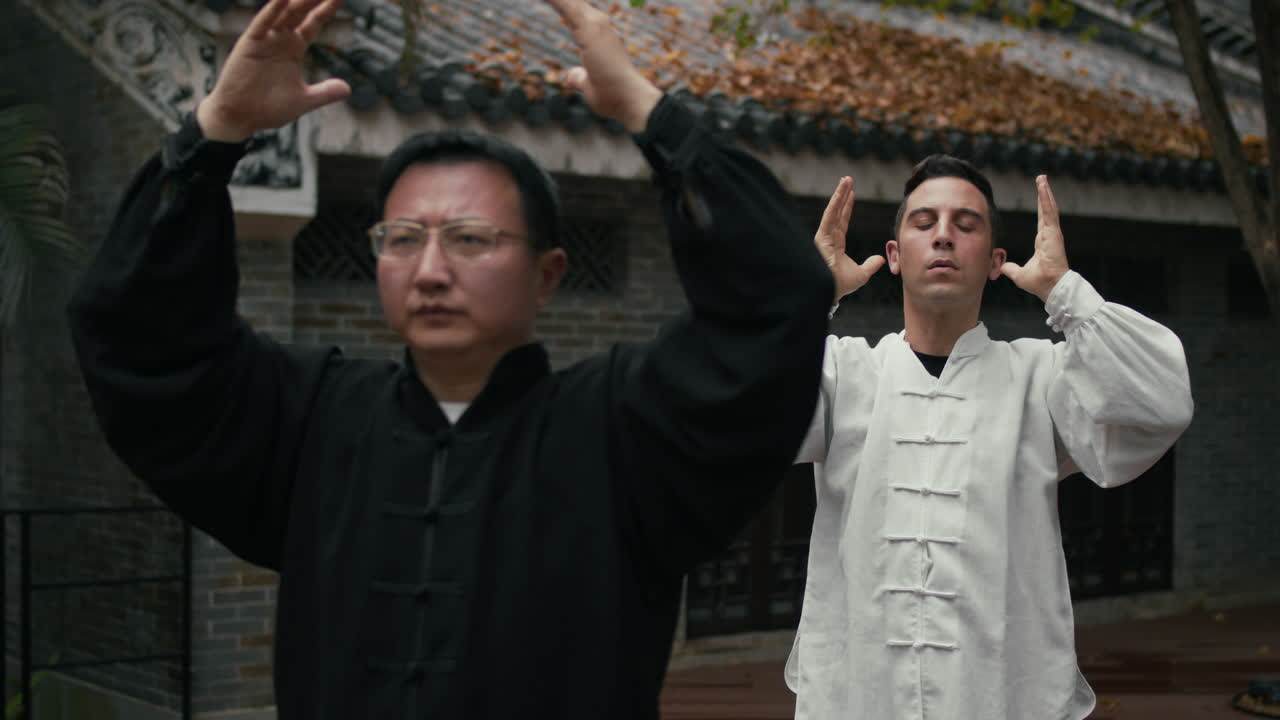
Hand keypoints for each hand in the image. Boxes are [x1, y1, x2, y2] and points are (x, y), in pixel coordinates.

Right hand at [196, 0, 350, 142]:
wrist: (240, 117)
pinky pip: (262, 24)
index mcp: (293, 48)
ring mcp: (265, 40)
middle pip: (301, 12)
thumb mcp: (302, 100)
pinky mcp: (250, 44)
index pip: (314, 22)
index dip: (326, 9)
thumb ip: (324, 93)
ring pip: (283, 13)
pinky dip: (272, 11)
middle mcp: (280, 39)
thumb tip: (348, 89)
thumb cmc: (268, 108)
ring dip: (297, 0)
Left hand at [543, 0, 662, 133]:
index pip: (574, 13)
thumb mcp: (590, 85)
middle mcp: (599, 26)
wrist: (630, 99)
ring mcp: (596, 25)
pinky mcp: (590, 29)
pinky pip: (566, 5)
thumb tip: (572, 77)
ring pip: (569, 2)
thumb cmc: (613, 97)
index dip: (561, 4)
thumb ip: (580, 78)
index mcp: (598, 36)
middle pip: (571, 3)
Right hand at [816, 177, 884, 302]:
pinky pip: (830, 215)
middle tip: (848, 179)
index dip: (847, 207)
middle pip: (837, 212)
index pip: (842, 221)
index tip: (851, 194)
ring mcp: (823, 236)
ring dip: (840, 194)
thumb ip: (870, 266)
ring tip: (847, 179)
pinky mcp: (821, 236)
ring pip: (833, 210)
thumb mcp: (861, 275)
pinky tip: (842, 190)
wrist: (829, 292)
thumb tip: (881, 259)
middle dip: (842, 195)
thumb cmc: (839, 286)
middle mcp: (828, 237)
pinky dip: (836, 202)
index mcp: (835, 244)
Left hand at [1000, 175, 1069, 301]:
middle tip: (1041, 179)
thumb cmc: (1039, 282)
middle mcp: (1049, 234)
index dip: (1040, 206)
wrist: (1050, 286)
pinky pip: (1048, 213)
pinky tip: (1043, 188)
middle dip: (1044, 194)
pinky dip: (1046, 199)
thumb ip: (1011, 268)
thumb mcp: (1019, 274)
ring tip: (1042, 178)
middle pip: (1046, 209)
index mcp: (1043, 241)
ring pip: (1048, 208)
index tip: (1040, 195)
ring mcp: (1052, 233)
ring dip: (1045, 192)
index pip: (1041, 219)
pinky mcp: (1053, 233)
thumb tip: (1003, 268)